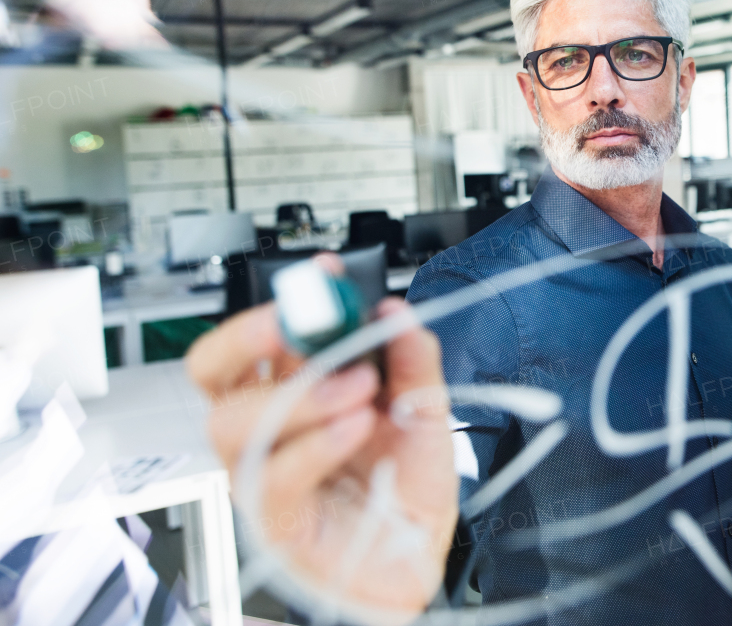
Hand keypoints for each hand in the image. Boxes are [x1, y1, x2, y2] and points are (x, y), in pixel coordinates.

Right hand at [186, 255, 456, 619]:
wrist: (415, 554)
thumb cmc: (403, 485)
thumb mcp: (423, 408)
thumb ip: (412, 358)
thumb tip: (394, 311)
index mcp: (293, 388)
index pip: (261, 333)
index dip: (284, 297)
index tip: (325, 273)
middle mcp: (266, 426)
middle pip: (212, 369)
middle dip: (250, 335)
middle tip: (304, 325)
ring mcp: (262, 470)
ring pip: (229, 421)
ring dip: (298, 394)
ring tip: (359, 390)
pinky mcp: (273, 517)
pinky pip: (271, 475)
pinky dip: (315, 443)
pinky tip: (355, 427)